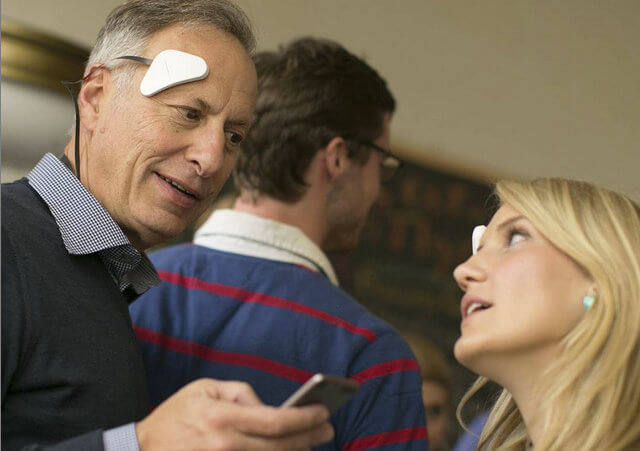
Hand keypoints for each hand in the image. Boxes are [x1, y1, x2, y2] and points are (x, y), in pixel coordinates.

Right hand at [136, 378, 333, 449]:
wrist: (143, 449)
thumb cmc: (176, 415)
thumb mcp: (205, 388)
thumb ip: (241, 394)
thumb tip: (269, 407)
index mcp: (223, 418)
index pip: (276, 420)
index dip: (305, 417)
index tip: (323, 412)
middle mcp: (225, 446)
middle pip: (280, 446)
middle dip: (309, 437)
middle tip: (327, 428)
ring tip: (312, 442)